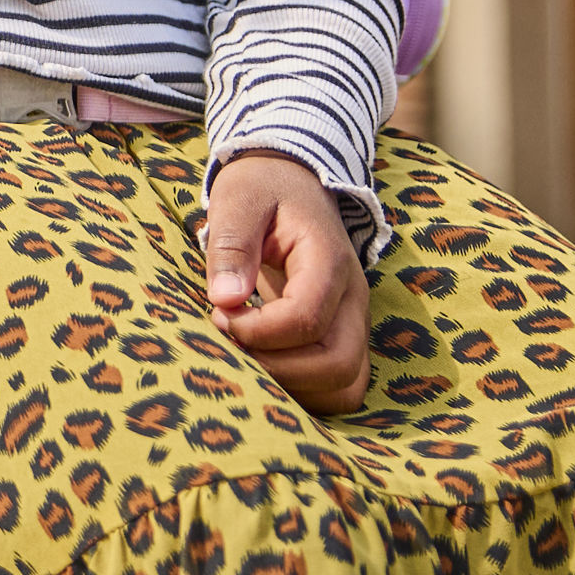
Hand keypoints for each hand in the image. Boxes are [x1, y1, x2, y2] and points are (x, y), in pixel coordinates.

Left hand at [203, 151, 369, 414]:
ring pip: (345, 386)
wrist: (294, 182)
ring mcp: (354, 323)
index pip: (306, 318)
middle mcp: (353, 299)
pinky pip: (339, 387)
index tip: (219, 313)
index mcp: (328, 261)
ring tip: (247, 354)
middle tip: (231, 339)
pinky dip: (304, 391)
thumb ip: (232, 244)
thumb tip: (225, 299)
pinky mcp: (344, 338)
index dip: (257, 330)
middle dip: (276, 368)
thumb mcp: (239, 198)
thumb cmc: (263, 188)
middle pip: (336, 365)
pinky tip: (264, 363)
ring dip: (292, 387)